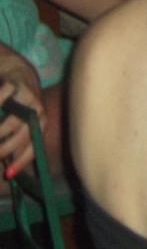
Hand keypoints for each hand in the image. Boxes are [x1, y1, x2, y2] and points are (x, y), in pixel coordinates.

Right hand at [0, 57, 44, 179]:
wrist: (19, 74)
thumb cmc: (18, 103)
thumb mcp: (21, 122)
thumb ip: (15, 141)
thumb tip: (9, 169)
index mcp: (40, 123)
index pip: (33, 146)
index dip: (21, 161)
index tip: (8, 174)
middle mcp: (38, 112)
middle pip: (22, 135)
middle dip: (4, 149)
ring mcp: (29, 98)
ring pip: (11, 122)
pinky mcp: (17, 85)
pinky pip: (3, 100)